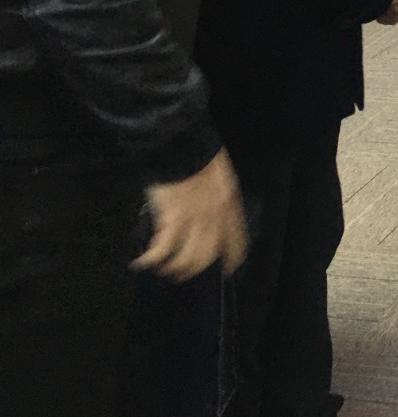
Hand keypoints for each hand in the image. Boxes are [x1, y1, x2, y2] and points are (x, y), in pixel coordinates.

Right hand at [133, 150, 248, 281]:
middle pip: (208, 255)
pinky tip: (142, 262)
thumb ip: (215, 196)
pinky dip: (151, 259)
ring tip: (163, 270)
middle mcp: (215, 215)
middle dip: (194, 269)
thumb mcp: (217, 175)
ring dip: (174, 268)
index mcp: (228, 202)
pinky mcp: (172, 218)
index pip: (236, 239)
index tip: (227, 268)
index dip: (232, 257)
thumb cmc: (195, 153)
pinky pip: (162, 249)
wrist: (180, 142)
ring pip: (187, 259)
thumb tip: (206, 214)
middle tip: (182, 274)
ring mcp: (194, 219)